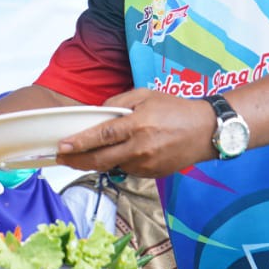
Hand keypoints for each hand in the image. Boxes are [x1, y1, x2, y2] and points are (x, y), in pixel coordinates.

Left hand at [55, 89, 213, 177]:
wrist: (206, 131)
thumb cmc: (175, 109)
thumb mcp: (145, 95)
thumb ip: (118, 103)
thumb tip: (98, 113)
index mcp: (138, 125)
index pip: (102, 135)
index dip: (80, 142)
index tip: (62, 146)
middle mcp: (140, 148)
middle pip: (100, 159)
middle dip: (77, 160)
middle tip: (61, 158)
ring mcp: (146, 164)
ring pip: (112, 166)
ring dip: (97, 161)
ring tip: (87, 152)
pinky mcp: (152, 174)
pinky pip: (127, 170)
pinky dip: (118, 162)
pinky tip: (120, 153)